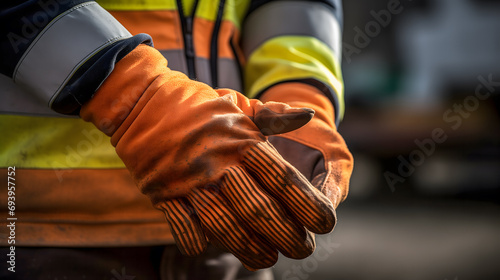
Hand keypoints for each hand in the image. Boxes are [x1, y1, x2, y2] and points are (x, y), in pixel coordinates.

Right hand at [81, 45, 336, 269]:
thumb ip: (274, 116)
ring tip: (267, 258)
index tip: (324, 223)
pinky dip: (198, 241)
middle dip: (284, 235)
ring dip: (248, 247)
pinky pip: (183, 226)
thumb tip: (309, 116)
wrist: (142, 101)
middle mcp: (218, 163)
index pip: (281, 177)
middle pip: (257, 208)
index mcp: (241, 141)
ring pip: (223, 224)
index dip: (306, 204)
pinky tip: (213, 247)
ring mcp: (188, 180)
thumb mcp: (238, 104)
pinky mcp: (163, 192)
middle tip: (302, 249)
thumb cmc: (197, 105)